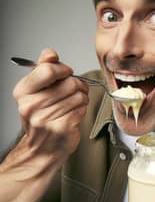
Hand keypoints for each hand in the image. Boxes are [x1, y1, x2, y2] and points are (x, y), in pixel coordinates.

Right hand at [1, 48, 88, 178]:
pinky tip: (74, 113)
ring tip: (74, 104)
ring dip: (82, 98)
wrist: (42, 148)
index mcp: (23, 91)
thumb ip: (44, 69)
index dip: (64, 69)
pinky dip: (83, 109)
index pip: (49, 69)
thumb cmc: (42, 117)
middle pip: (70, 82)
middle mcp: (31, 105)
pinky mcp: (61, 127)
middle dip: (78, 85)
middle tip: (74, 91)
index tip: (67, 74)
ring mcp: (46, 118)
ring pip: (79, 95)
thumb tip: (50, 53)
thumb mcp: (36, 91)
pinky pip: (82, 108)